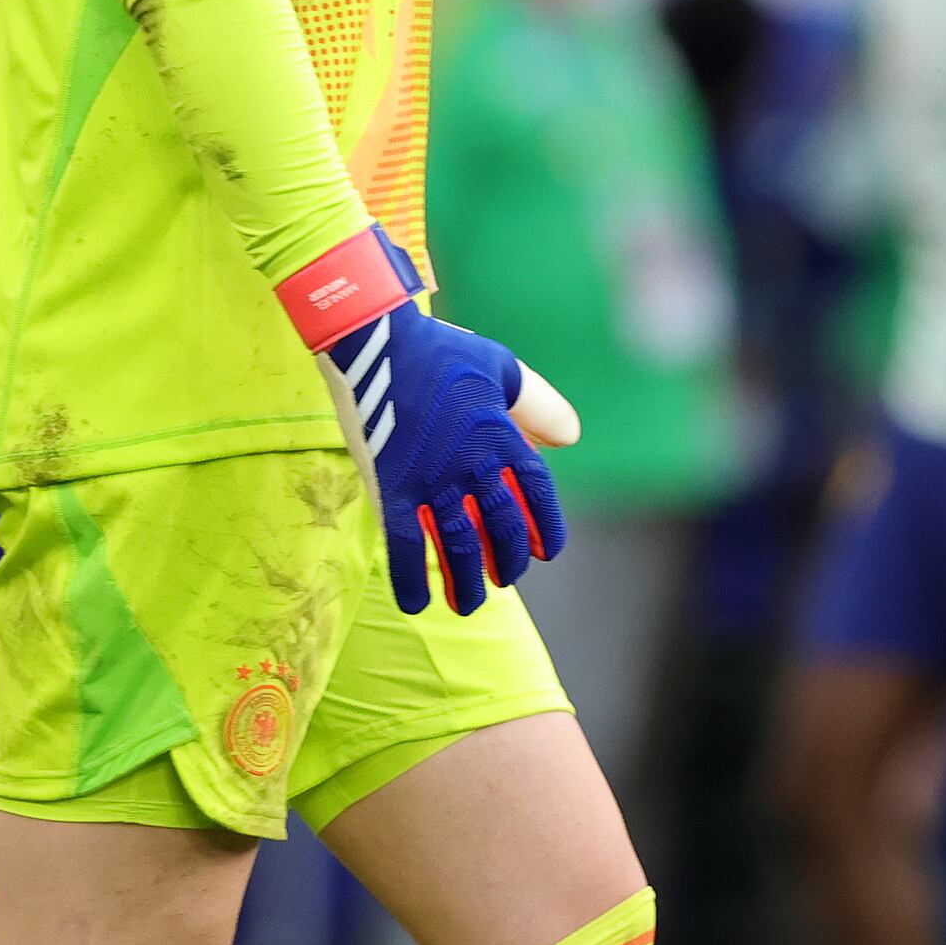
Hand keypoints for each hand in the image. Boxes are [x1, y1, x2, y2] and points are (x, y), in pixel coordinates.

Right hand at [296, 229, 568, 612]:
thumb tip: (570, 439)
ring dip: (465, 582)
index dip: (545, 526)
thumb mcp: (500, 367)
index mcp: (503, 435)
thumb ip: (538, 403)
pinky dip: (411, 576)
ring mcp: (434, 478)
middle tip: (503, 578)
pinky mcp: (394, 485)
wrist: (376, 339)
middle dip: (507, 561)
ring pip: (459, 546)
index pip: (536, 493)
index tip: (546, 552)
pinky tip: (415, 603)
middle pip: (502, 527)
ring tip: (468, 604)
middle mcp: (475, 464)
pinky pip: (405, 543)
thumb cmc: (439, 350)